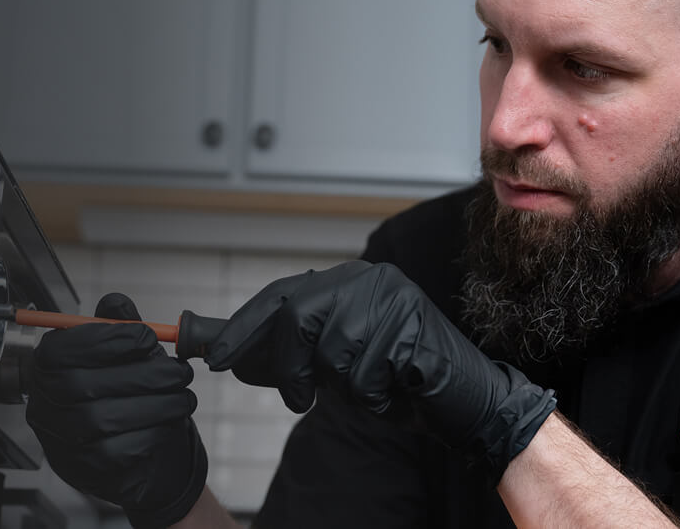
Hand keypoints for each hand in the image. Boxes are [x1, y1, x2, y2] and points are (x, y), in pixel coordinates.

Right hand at [25, 293, 207, 527]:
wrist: (139, 456)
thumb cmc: (126, 397)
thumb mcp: (123, 356)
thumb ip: (117, 328)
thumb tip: (116, 304)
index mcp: (47, 370)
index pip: (59, 351)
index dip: (104, 340)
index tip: (146, 337)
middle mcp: (45, 407)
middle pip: (80, 386)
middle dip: (141, 375)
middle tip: (178, 373)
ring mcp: (61, 443)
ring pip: (102, 420)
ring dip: (155, 405)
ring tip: (182, 397)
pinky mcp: (85, 472)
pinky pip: (117, 452)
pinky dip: (152, 434)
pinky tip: (168, 423)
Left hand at [200, 260, 556, 473]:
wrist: (466, 402)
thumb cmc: (395, 383)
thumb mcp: (331, 366)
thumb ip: (284, 354)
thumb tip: (221, 351)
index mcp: (344, 282)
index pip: (280, 295)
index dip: (243, 327)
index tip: (213, 357)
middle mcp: (367, 278)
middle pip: (296, 317)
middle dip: (287, 367)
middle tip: (298, 399)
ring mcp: (392, 298)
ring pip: (331, 350)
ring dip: (343, 388)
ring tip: (370, 389)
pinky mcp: (413, 327)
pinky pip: (365, 373)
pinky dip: (373, 399)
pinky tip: (394, 393)